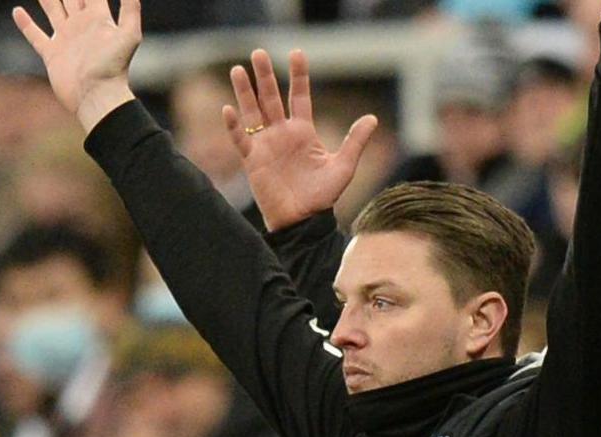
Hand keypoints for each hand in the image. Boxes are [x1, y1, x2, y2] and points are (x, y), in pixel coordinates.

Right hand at [12, 0, 143, 133]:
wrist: (97, 96)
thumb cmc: (114, 68)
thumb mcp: (128, 35)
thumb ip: (131, 9)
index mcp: (97, 17)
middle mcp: (80, 25)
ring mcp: (65, 38)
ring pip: (52, 10)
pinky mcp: (52, 54)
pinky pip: (36, 35)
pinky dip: (26, 24)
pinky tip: (18, 11)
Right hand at [221, 49, 378, 230]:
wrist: (302, 221)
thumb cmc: (322, 197)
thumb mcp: (344, 166)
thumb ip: (355, 141)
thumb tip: (372, 118)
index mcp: (303, 131)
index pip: (300, 96)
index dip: (299, 75)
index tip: (297, 52)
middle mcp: (282, 134)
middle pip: (271, 98)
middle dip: (265, 75)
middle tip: (257, 52)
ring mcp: (265, 146)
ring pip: (252, 112)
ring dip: (245, 92)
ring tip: (238, 69)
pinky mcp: (252, 161)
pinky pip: (240, 140)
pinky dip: (234, 126)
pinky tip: (228, 109)